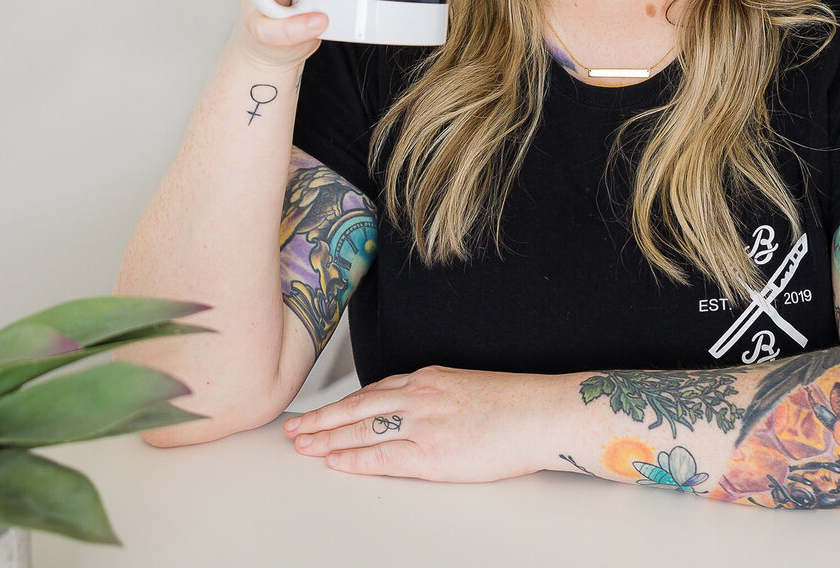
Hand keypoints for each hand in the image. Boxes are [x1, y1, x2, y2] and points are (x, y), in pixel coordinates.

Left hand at [282, 365, 559, 481]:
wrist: (543, 414)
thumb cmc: (518, 407)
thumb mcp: (470, 389)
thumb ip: (440, 399)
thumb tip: (421, 415)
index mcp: (431, 379)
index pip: (375, 391)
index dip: (344, 404)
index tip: (323, 411)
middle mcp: (421, 396)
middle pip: (358, 407)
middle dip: (322, 419)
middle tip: (295, 428)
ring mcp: (424, 424)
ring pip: (362, 430)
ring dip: (327, 438)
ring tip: (303, 446)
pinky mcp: (432, 454)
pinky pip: (382, 456)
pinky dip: (354, 458)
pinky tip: (336, 461)